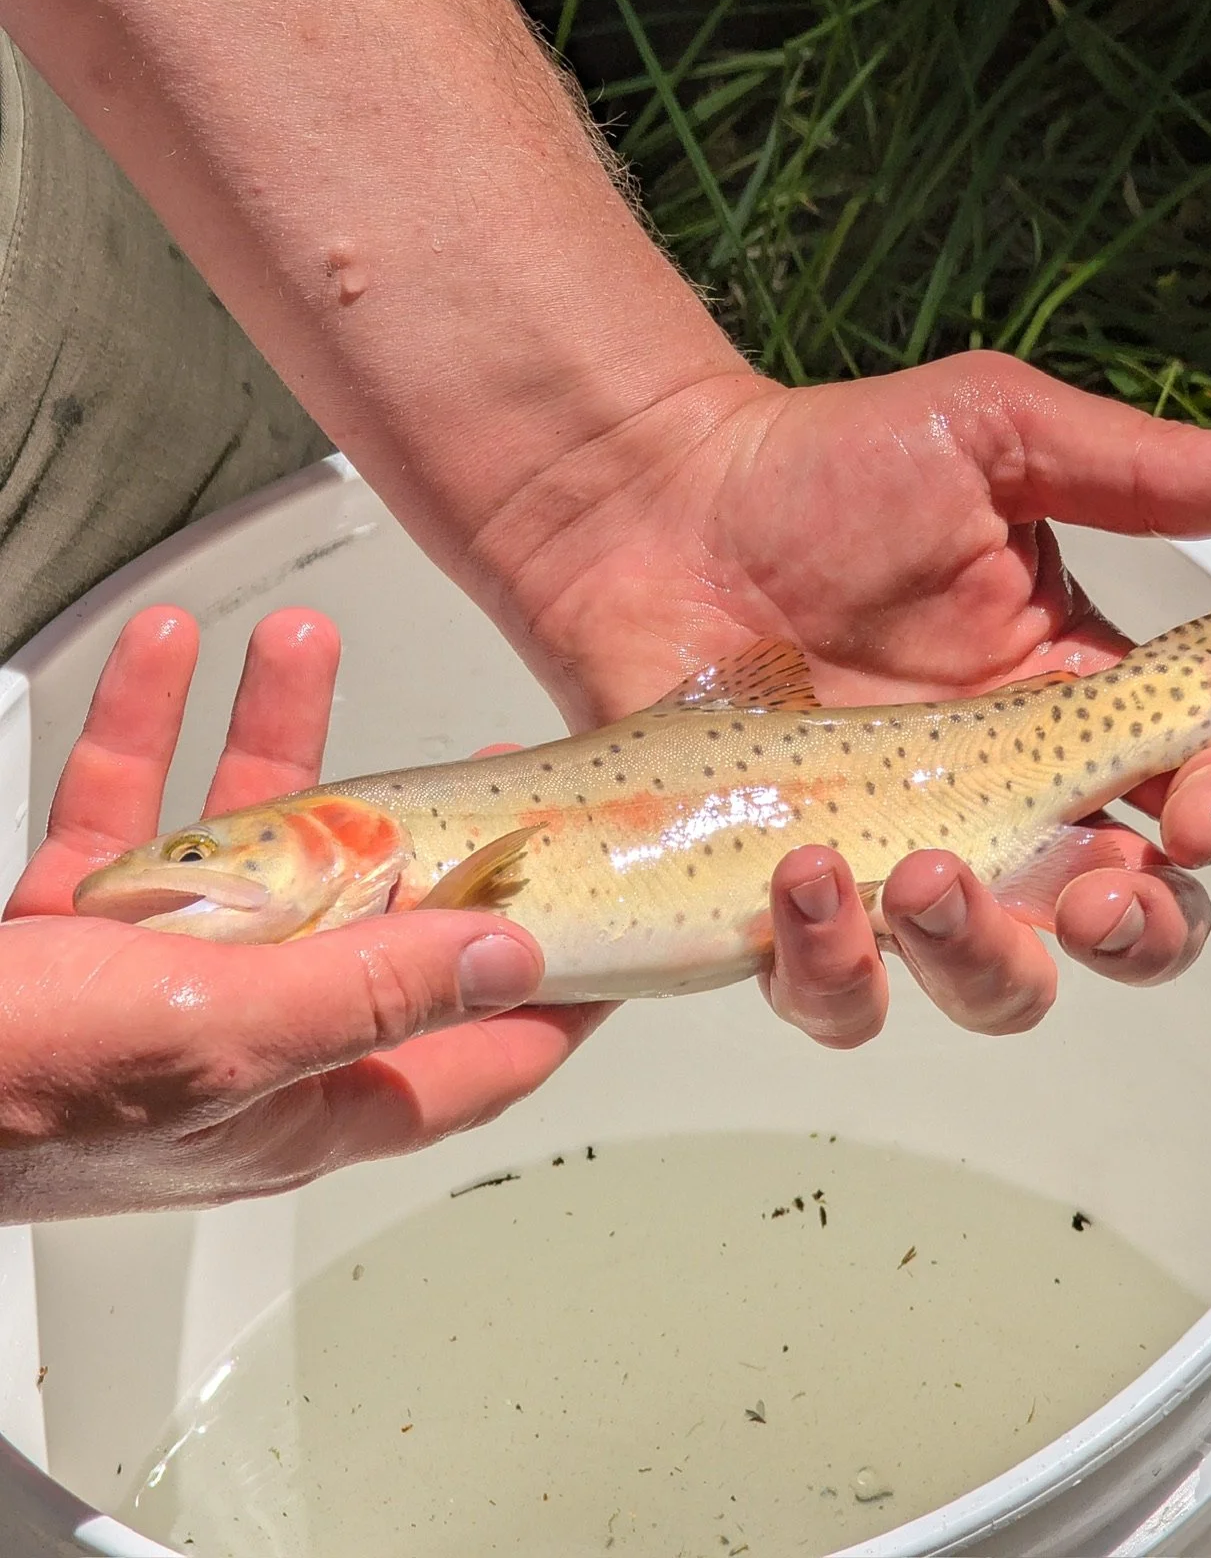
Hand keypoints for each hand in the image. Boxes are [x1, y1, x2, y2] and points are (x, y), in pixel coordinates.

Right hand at [0, 607, 604, 1220]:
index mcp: (307, 1096)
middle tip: (469, 752)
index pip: (478, 1052)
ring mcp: (158, 982)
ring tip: (298, 647)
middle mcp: (246, 1038)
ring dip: (273, 739)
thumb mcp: (227, 1038)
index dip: (557, 991)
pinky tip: (168, 658)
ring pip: (246, 844)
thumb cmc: (19, 1101)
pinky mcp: (75, 936)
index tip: (614, 912)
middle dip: (414, 824)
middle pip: (369, 919)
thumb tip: (508, 959)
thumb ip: (371, 994)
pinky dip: (149, 733)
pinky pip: (130, 815)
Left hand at [485, 351, 1210, 1043]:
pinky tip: (809, 878)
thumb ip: (1143, 471)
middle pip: (1125, 923)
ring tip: (927, 876)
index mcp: (1073, 702)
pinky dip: (838, 970)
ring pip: (995, 984)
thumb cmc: (821, 467)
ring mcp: (898, 858)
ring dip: (988, 960)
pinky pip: (837, 996)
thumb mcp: (995, 438)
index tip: (1199, 806)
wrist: (652, 503)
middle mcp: (1004, 799)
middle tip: (1094, 896)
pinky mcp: (789, 900)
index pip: (1198, 791)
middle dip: (1139, 931)